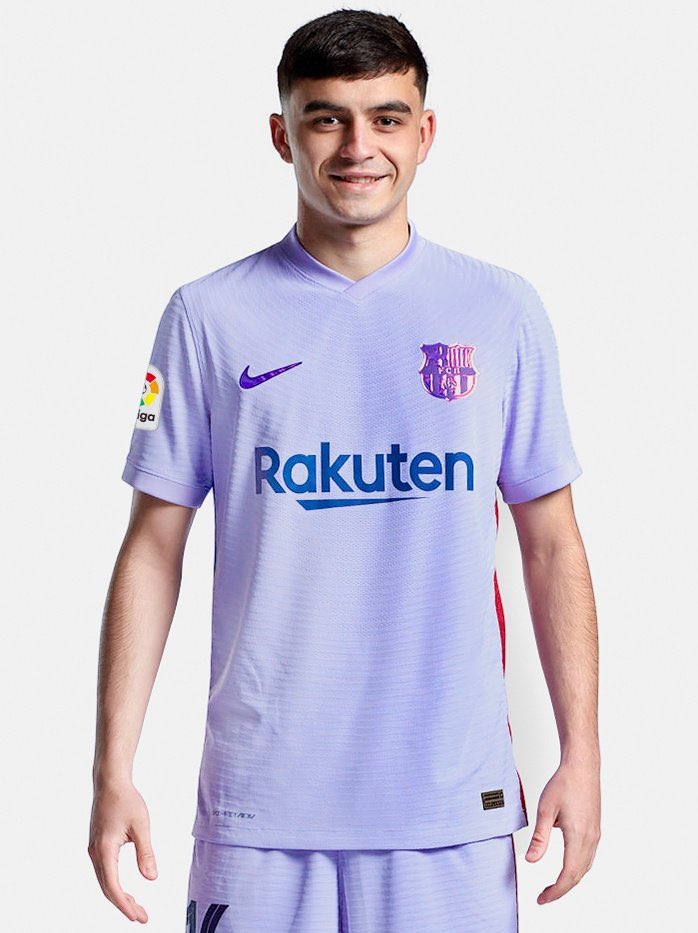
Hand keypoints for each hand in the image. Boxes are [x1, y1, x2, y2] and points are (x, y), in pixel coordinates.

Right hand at [88, 780, 157, 922]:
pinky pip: (104, 872)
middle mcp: (95, 853)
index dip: (125, 905)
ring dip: (119, 896)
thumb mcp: (141, 825)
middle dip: (124, 905)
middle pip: (107, 888)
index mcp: (104, 850)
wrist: (110, 782)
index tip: (138, 917)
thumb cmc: (126, 800)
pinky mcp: (97, 846)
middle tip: (142, 917)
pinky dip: (114, 885)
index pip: (113, 886)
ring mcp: (94, 850)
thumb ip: (146, 852)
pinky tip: (126, 891)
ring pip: (105, 881)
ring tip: (136, 908)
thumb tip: (152, 878)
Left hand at [525, 759, 600, 903]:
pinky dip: (577, 869)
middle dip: (561, 890)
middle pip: (577, 875)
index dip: (555, 891)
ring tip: (553, 886)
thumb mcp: (545, 809)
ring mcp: (595, 835)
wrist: (582, 766)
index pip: (568, 875)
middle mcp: (590, 839)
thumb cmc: (564, 783)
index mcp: (578, 836)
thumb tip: (531, 860)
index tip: (542, 899)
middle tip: (543, 896)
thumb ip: (539, 838)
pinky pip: (588, 857)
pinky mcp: (595, 829)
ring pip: (584, 868)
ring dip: (570, 880)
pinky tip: (567, 867)